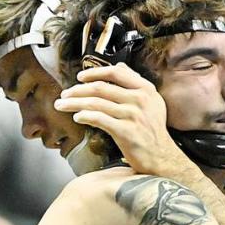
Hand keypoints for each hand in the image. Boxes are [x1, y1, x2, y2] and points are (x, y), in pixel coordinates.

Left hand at [55, 63, 185, 175]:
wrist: (162, 158)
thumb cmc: (153, 132)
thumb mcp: (153, 103)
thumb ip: (136, 83)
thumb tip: (120, 66)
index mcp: (146, 89)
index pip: (115, 73)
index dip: (94, 72)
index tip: (80, 77)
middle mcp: (140, 100)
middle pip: (101, 88)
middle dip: (77, 90)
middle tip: (65, 94)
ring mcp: (133, 115)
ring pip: (95, 103)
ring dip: (74, 103)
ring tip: (62, 105)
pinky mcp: (126, 131)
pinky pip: (98, 119)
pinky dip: (84, 116)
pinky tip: (77, 117)